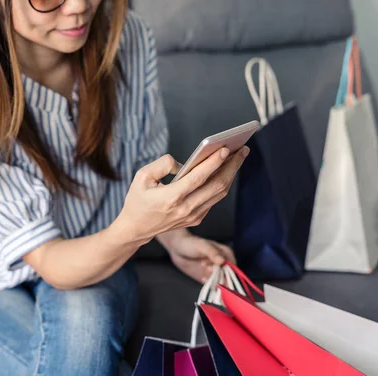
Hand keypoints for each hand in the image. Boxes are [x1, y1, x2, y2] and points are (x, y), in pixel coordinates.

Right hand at [113, 146, 249, 245]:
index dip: (213, 163)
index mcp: (171, 198)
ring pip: (219, 193)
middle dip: (232, 166)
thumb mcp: (141, 177)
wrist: (135, 229)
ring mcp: (193, 216)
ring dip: (231, 173)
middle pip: (216, 185)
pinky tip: (226, 170)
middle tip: (242, 149)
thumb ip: (162, 164)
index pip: (198, 178)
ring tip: (239, 156)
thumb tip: (183, 162)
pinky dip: (222, 183)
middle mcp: (186, 208)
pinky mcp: (197, 219)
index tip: (225, 149)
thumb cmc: (137, 200)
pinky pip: (214, 199)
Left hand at [165, 230, 235, 283]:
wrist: (177, 248)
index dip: (227, 271)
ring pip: (222, 281)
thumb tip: (222, 261)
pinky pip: (213, 284)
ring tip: (204, 274)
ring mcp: (216, 271)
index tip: (216, 269)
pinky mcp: (208, 277)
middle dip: (220, 276)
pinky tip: (203, 279)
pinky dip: (210, 284)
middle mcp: (223, 263)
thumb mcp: (202, 246)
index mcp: (226, 254)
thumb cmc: (191, 243)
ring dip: (214, 280)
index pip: (233, 266)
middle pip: (229, 276)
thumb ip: (212, 253)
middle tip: (207, 270)